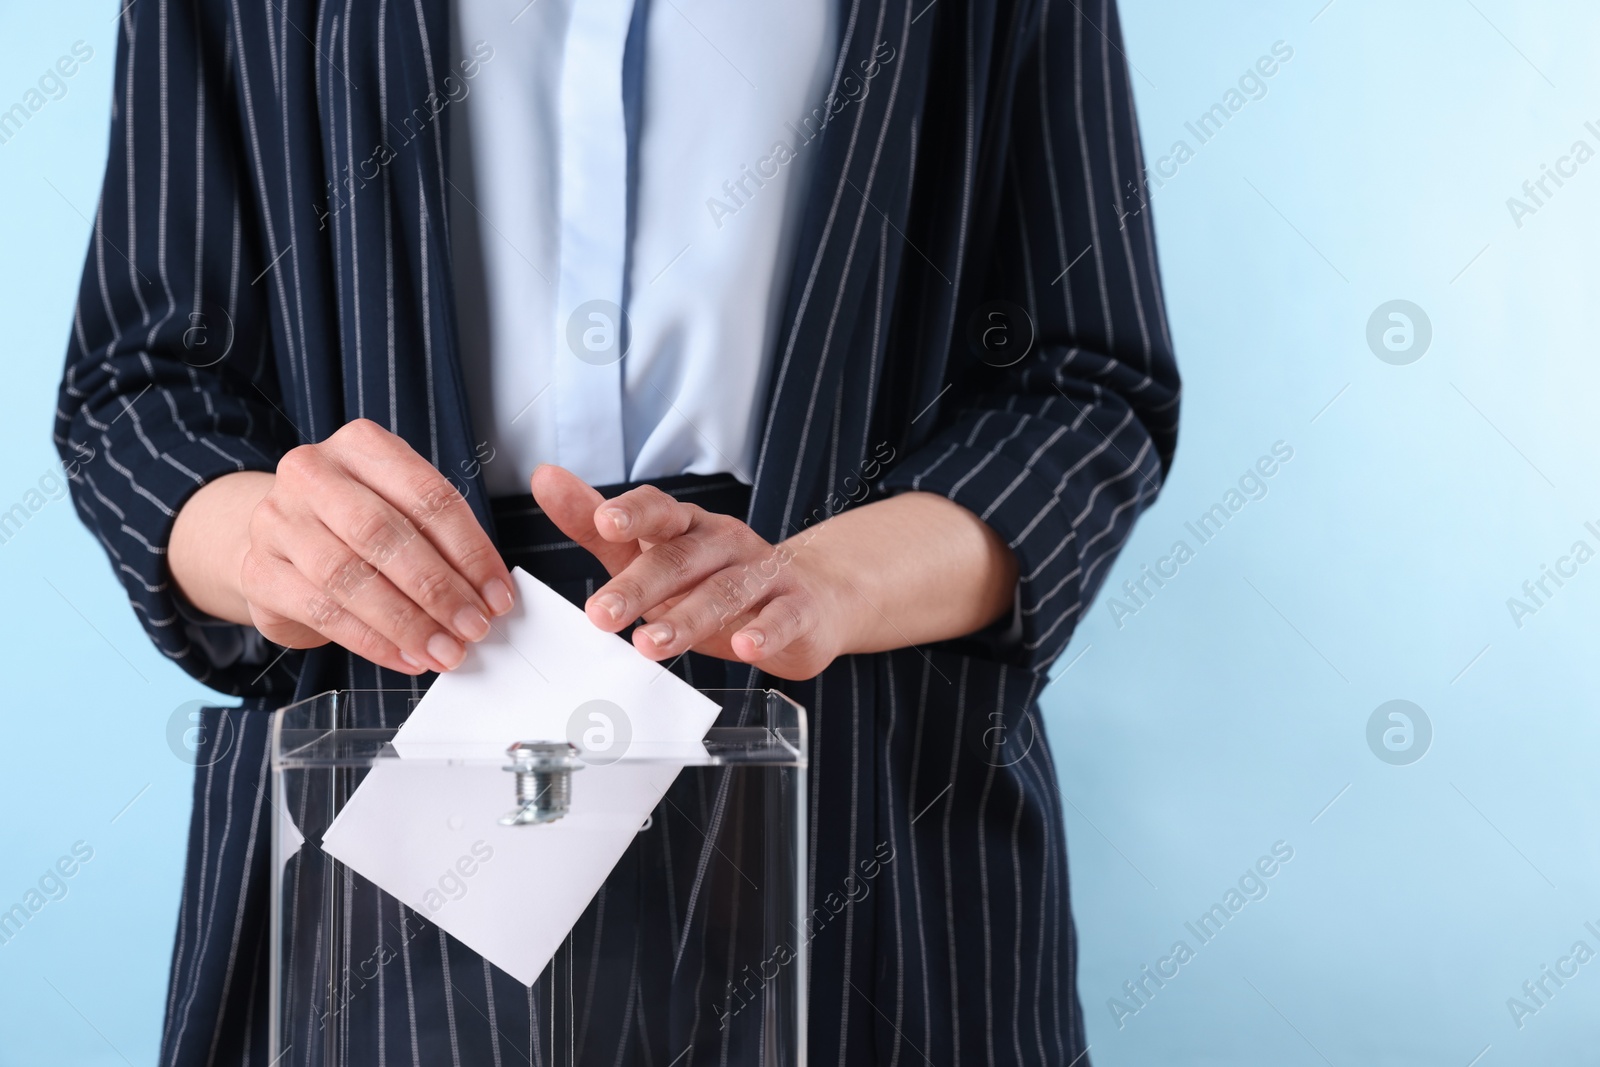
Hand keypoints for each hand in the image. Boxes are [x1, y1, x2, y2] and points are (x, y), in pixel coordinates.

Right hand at [171, 419, 514, 674]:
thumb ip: (441, 538)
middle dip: (438, 588)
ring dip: (407, 622)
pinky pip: (323, 613)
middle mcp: (312, 473)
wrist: (280, 539)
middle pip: (384, 534)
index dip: (470, 550)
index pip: (427, 497)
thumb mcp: (399, 507)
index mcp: (361, 445)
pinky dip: (373, 642)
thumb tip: (490, 593)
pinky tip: (407, 657)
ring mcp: (278, 521)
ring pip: (350, 577)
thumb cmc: (356, 523)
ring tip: (445, 650)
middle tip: (474, 626)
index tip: (499, 594)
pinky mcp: (260, 572)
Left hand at [531, 465, 848, 680]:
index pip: (658, 511)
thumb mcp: (651, 551)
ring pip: (724, 590)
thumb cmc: (715, 576)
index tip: (604, 523)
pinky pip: (781, 616)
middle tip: (600, 614)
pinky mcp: (796, 607)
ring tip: (649, 645)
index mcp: (687, 526)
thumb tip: (545, 478)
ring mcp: (762, 573)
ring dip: (686, 618)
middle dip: (639, 586)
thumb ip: (596, 524)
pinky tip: (744, 646)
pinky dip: (763, 630)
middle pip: (680, 558)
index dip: (633, 514)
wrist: (810, 597)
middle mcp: (724, 542)